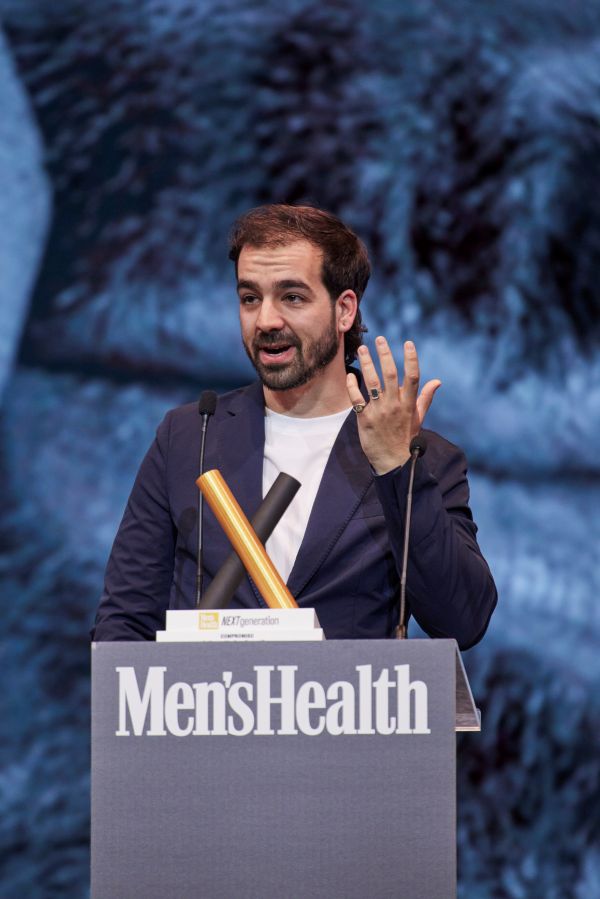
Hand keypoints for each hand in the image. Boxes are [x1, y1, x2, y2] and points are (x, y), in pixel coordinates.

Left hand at [346, 337, 440, 474]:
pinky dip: (352, 386)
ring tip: (362, 349)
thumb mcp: (418, 417)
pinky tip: (350, 375)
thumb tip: (437, 381)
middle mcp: (394, 405)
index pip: (412, 377)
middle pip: (390, 374)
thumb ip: (425, 397)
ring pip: (371, 382)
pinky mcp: (365, 419)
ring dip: (366, 364)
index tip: (408, 343)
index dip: (411, 359)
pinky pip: (356, 399)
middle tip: (379, 339)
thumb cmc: (406, 438)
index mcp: (409, 404)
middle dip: (384, 355)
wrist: (392, 461)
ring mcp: (379, 411)